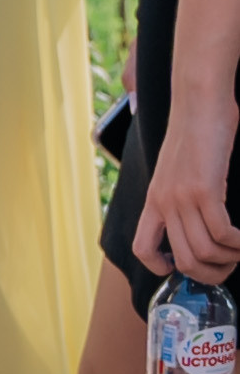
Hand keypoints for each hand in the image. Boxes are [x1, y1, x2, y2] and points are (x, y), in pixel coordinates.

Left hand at [134, 99, 239, 283]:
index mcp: (154, 200)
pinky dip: (237, 244)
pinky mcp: (204, 188)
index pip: (142, 249)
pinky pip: (221, 232)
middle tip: (228, 269)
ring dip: (228, 260)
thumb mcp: (177, 168)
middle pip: (182, 260)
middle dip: (209, 274)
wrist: (199, 100)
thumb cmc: (196, 131)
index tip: (184, 266)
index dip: (161, 268)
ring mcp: (182, 197)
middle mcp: (164, 203)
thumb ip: (180, 194)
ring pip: (203, 251)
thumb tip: (198, 218)